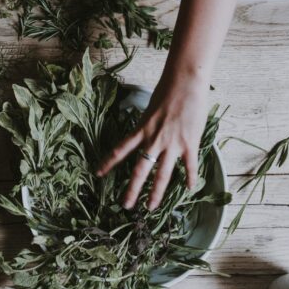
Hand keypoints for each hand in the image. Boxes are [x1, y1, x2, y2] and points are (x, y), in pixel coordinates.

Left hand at [97, 76, 207, 210]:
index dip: (108, 163)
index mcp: (141, 130)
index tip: (98, 174)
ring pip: (162, 175)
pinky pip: (189, 166)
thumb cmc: (167, 90)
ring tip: (151, 207)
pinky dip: (190, 179)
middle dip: (132, 190)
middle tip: (126, 206)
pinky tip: (189, 190)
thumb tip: (147, 132)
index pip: (120, 150)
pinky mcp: (189, 143)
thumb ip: (147, 124)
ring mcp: (172, 144)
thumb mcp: (150, 109)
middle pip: (140, 170)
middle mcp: (154, 140)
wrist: (186, 82)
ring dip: (156, 193)